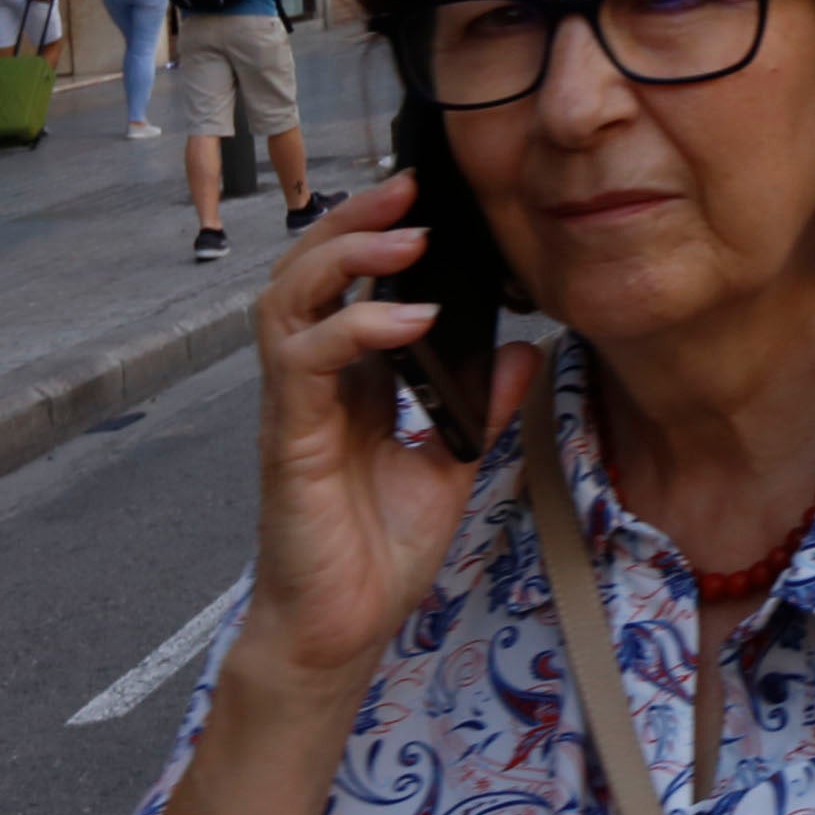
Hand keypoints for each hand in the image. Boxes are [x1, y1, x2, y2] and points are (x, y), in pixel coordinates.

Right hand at [229, 175, 540, 700]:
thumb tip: (527, 350)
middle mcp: (312, 382)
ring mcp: (293, 407)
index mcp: (348, 381)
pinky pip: (307, 363)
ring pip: (288, 301)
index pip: (344, 283)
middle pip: (305, 272)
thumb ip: (484, 407)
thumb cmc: (379, 549)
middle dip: (352, 221)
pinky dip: (355, 330)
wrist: (341, 628)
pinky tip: (409, 321)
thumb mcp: (453, 464)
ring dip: (344, 257)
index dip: (374, 233)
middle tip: (407, 186)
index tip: (427, 197)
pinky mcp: (288, 439)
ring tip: (407, 238)